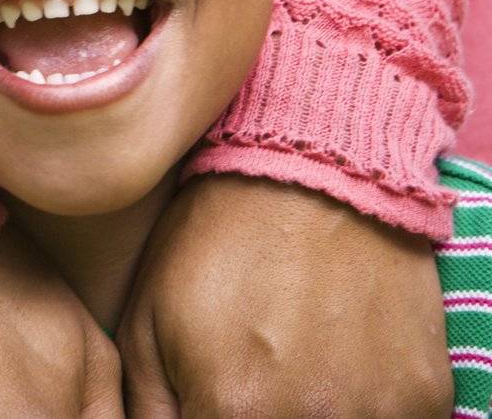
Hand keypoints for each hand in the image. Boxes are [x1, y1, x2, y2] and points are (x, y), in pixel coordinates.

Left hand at [118, 174, 452, 417]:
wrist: (312, 173)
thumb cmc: (215, 241)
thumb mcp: (145, 318)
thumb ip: (146, 406)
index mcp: (232, 410)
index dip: (204, 418)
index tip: (205, 396)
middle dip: (247, 413)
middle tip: (247, 371)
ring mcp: (375, 413)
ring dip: (303, 412)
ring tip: (287, 361)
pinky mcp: (422, 397)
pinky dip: (354, 407)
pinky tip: (332, 360)